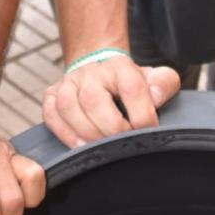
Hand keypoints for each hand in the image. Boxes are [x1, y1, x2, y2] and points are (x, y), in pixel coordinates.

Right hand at [43, 55, 181, 148]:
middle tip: (123, 143)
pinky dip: (64, 133)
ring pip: (67, 106)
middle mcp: (91, 72)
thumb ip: (164, 84)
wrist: (101, 72)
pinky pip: (50, 114)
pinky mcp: (52, 95)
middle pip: (93, 99)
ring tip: (100, 148)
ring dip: (85, 132)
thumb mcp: (154, 78)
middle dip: (111, 128)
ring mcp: (68, 82)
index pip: (131, 87)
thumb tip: (155, 98)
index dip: (142, 114)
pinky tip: (79, 146)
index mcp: (120, 66)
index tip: (149, 130)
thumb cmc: (129, 83)